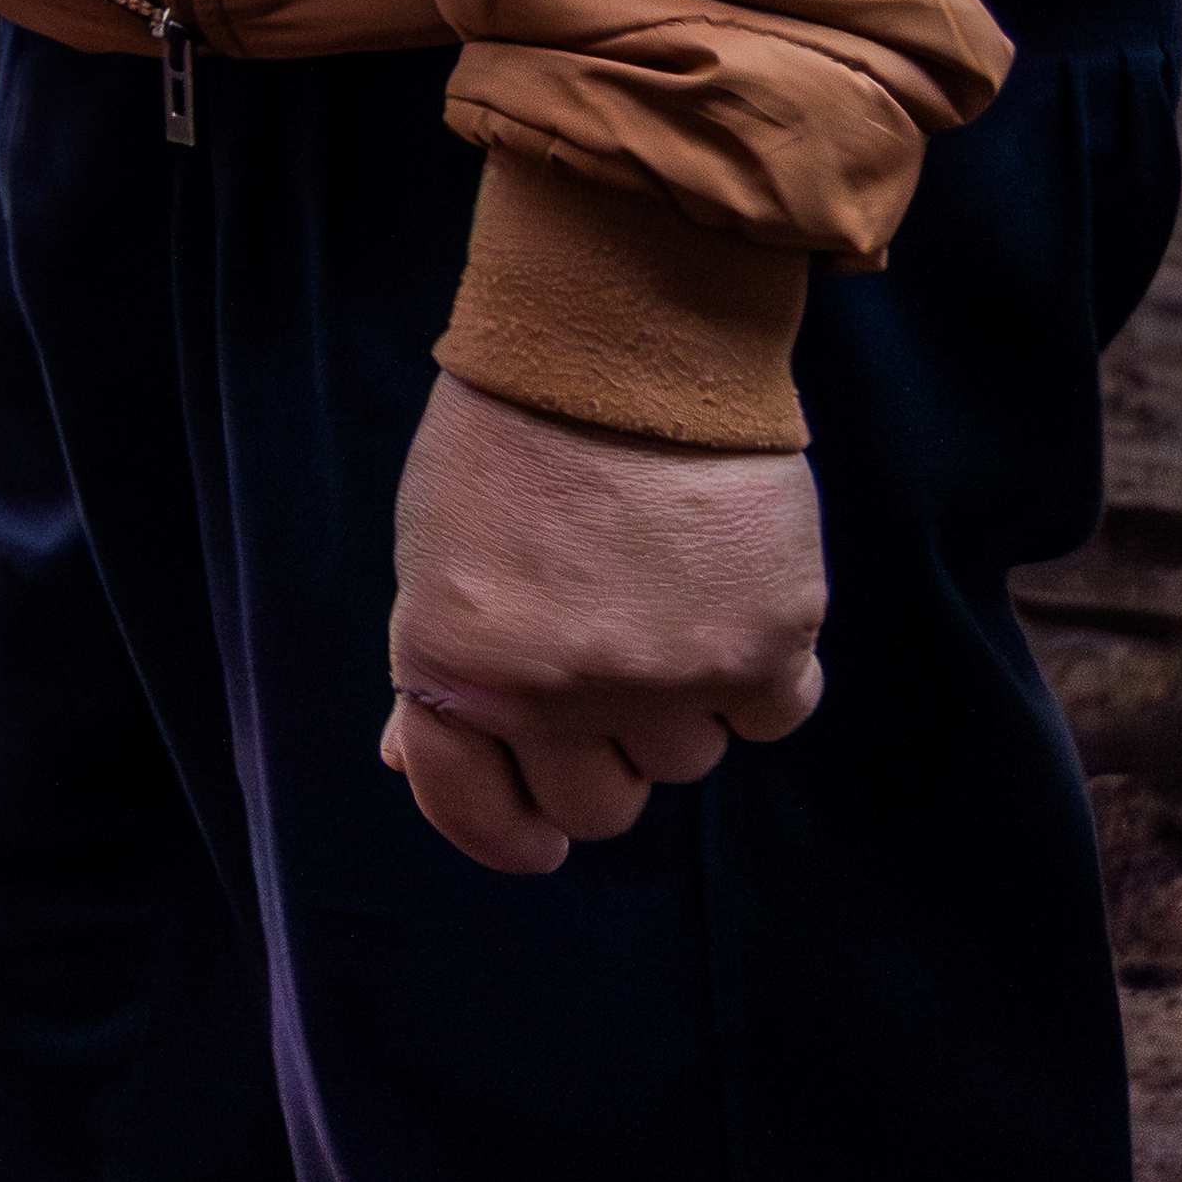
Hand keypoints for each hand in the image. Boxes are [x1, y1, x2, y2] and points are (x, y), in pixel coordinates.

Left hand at [377, 366, 828, 873]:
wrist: (623, 344)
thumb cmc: (510, 435)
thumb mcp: (436, 551)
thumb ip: (439, 666)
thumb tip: (409, 756)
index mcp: (456, 664)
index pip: (473, 809)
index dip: (506, 831)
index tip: (536, 836)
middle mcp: (559, 692)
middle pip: (597, 807)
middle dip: (598, 759)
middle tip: (604, 678)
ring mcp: (668, 678)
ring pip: (685, 764)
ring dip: (677, 707)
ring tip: (661, 601)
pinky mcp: (766, 648)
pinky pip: (772, 719)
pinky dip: (758, 679)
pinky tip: (730, 604)